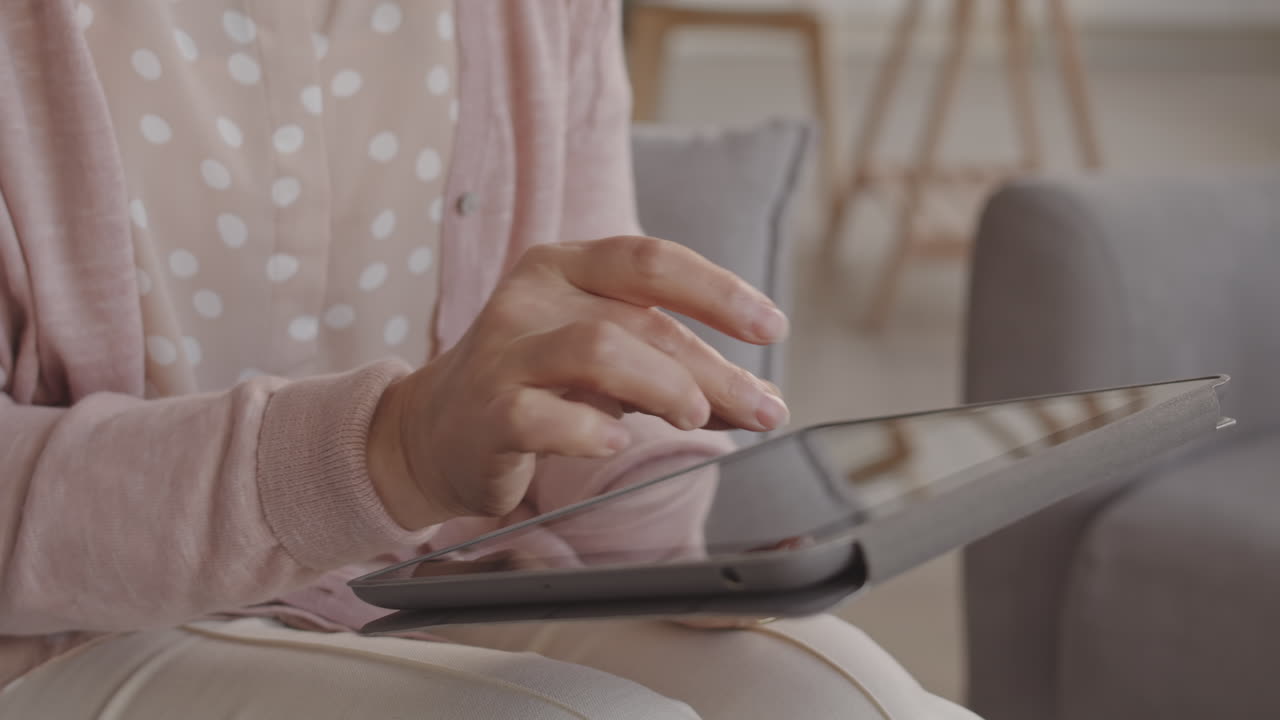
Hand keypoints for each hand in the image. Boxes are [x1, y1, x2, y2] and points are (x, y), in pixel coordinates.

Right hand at [367, 236, 789, 529]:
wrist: (435, 432)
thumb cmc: (537, 388)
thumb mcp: (607, 364)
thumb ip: (671, 368)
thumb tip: (757, 398)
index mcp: (564, 267)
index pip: (651, 260)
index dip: (718, 290)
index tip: (771, 328)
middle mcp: (531, 297)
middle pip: (640, 319)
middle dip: (713, 367)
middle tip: (763, 408)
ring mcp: (504, 352)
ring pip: (598, 349)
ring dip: (664, 385)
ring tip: (696, 417)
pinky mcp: (486, 411)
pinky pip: (543, 415)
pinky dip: (590, 428)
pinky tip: (615, 439)